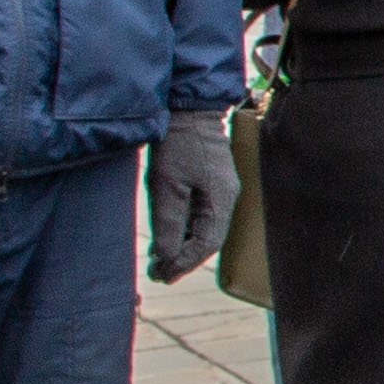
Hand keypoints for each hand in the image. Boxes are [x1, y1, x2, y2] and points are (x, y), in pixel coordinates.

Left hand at [146, 119, 238, 283]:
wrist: (188, 108)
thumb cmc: (177, 144)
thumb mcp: (166, 186)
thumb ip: (169, 224)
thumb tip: (166, 256)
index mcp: (220, 201)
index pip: (206, 245)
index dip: (184, 263)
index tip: (162, 275)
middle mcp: (226, 198)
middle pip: (208, 240)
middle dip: (183, 258)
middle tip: (158, 272)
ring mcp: (220, 189)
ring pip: (204, 228)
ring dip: (183, 245)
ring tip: (159, 258)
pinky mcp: (211, 182)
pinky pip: (201, 214)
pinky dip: (185, 228)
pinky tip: (168, 233)